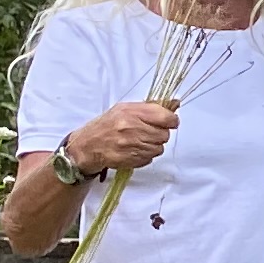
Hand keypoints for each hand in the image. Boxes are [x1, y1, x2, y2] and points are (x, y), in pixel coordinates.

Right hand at [64, 99, 179, 173]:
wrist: (88, 146)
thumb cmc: (107, 125)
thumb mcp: (125, 109)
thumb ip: (150, 107)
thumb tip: (176, 103)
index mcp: (131, 112)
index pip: (166, 117)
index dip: (171, 120)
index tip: (168, 122)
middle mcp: (132, 128)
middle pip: (164, 134)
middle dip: (160, 134)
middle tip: (148, 132)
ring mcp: (132, 145)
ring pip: (159, 148)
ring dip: (153, 145)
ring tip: (139, 141)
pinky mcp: (132, 159)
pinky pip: (150, 158)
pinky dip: (146, 155)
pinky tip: (134, 149)